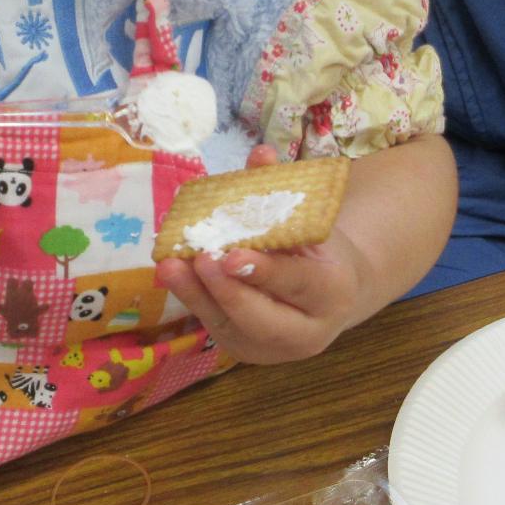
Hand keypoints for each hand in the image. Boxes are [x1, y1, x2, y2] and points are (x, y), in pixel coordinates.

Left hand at [155, 148, 370, 364]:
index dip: (264, 271)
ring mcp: (273, 350)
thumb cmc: (321, 252)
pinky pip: (214, 325)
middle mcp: (308, 332)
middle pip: (262, 319)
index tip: (231, 255)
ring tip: (169, 266)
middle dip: (226, 290)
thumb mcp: (313, 223)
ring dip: (196, 295)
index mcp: (335, 294)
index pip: (298, 284)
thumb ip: (282, 194)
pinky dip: (193, 297)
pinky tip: (173, 272)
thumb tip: (260, 154)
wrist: (331, 296)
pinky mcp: (245, 351)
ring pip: (230, 327)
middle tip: (199, 259)